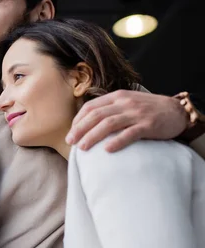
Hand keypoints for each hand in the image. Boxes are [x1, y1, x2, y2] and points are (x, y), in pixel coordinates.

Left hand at [66, 90, 187, 152]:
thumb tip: (87, 124)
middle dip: (80, 129)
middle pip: (96, 115)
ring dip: (93, 136)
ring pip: (109, 123)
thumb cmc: (148, 110)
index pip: (91, 106)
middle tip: (70, 142)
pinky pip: (130, 133)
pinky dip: (117, 141)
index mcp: (117, 97)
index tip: (71, 132)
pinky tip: (107, 150)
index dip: (78, 120)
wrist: (177, 111)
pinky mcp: (148, 125)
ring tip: (82, 148)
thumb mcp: (127, 103)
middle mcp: (124, 103)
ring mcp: (136, 113)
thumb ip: (110, 109)